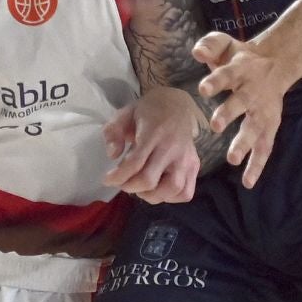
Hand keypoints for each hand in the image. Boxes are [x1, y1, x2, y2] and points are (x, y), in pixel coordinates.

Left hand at [101, 90, 200, 204]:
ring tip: (141, 189)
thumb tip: (113, 155)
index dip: (118, 177)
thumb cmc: (147, 112)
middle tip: (123, 183)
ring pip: (171, 189)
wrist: (177, 104)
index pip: (135, 163)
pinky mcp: (194, 166)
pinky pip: (186, 192)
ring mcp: (186, 158)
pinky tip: (159, 189)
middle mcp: (172, 148)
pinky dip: (171, 198)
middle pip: (150, 180)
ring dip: (151, 196)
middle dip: (130, 187)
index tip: (107, 180)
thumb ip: (113, 132)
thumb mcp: (124, 114)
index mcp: (153, 133)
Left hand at [196, 31, 288, 188]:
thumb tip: (196, 52)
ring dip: (244, 144)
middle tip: (215, 125)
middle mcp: (253, 92)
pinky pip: (265, 148)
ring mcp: (263, 112)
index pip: (227, 75)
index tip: (204, 89)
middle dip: (229, 113)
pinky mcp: (270, 127)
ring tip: (232, 159)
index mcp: (241, 70)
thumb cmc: (241, 58)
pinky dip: (258, 165)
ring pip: (255, 128)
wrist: (276, 63)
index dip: (216, 82)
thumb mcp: (227, 45)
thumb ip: (210, 45)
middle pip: (241, 103)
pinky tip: (248, 183)